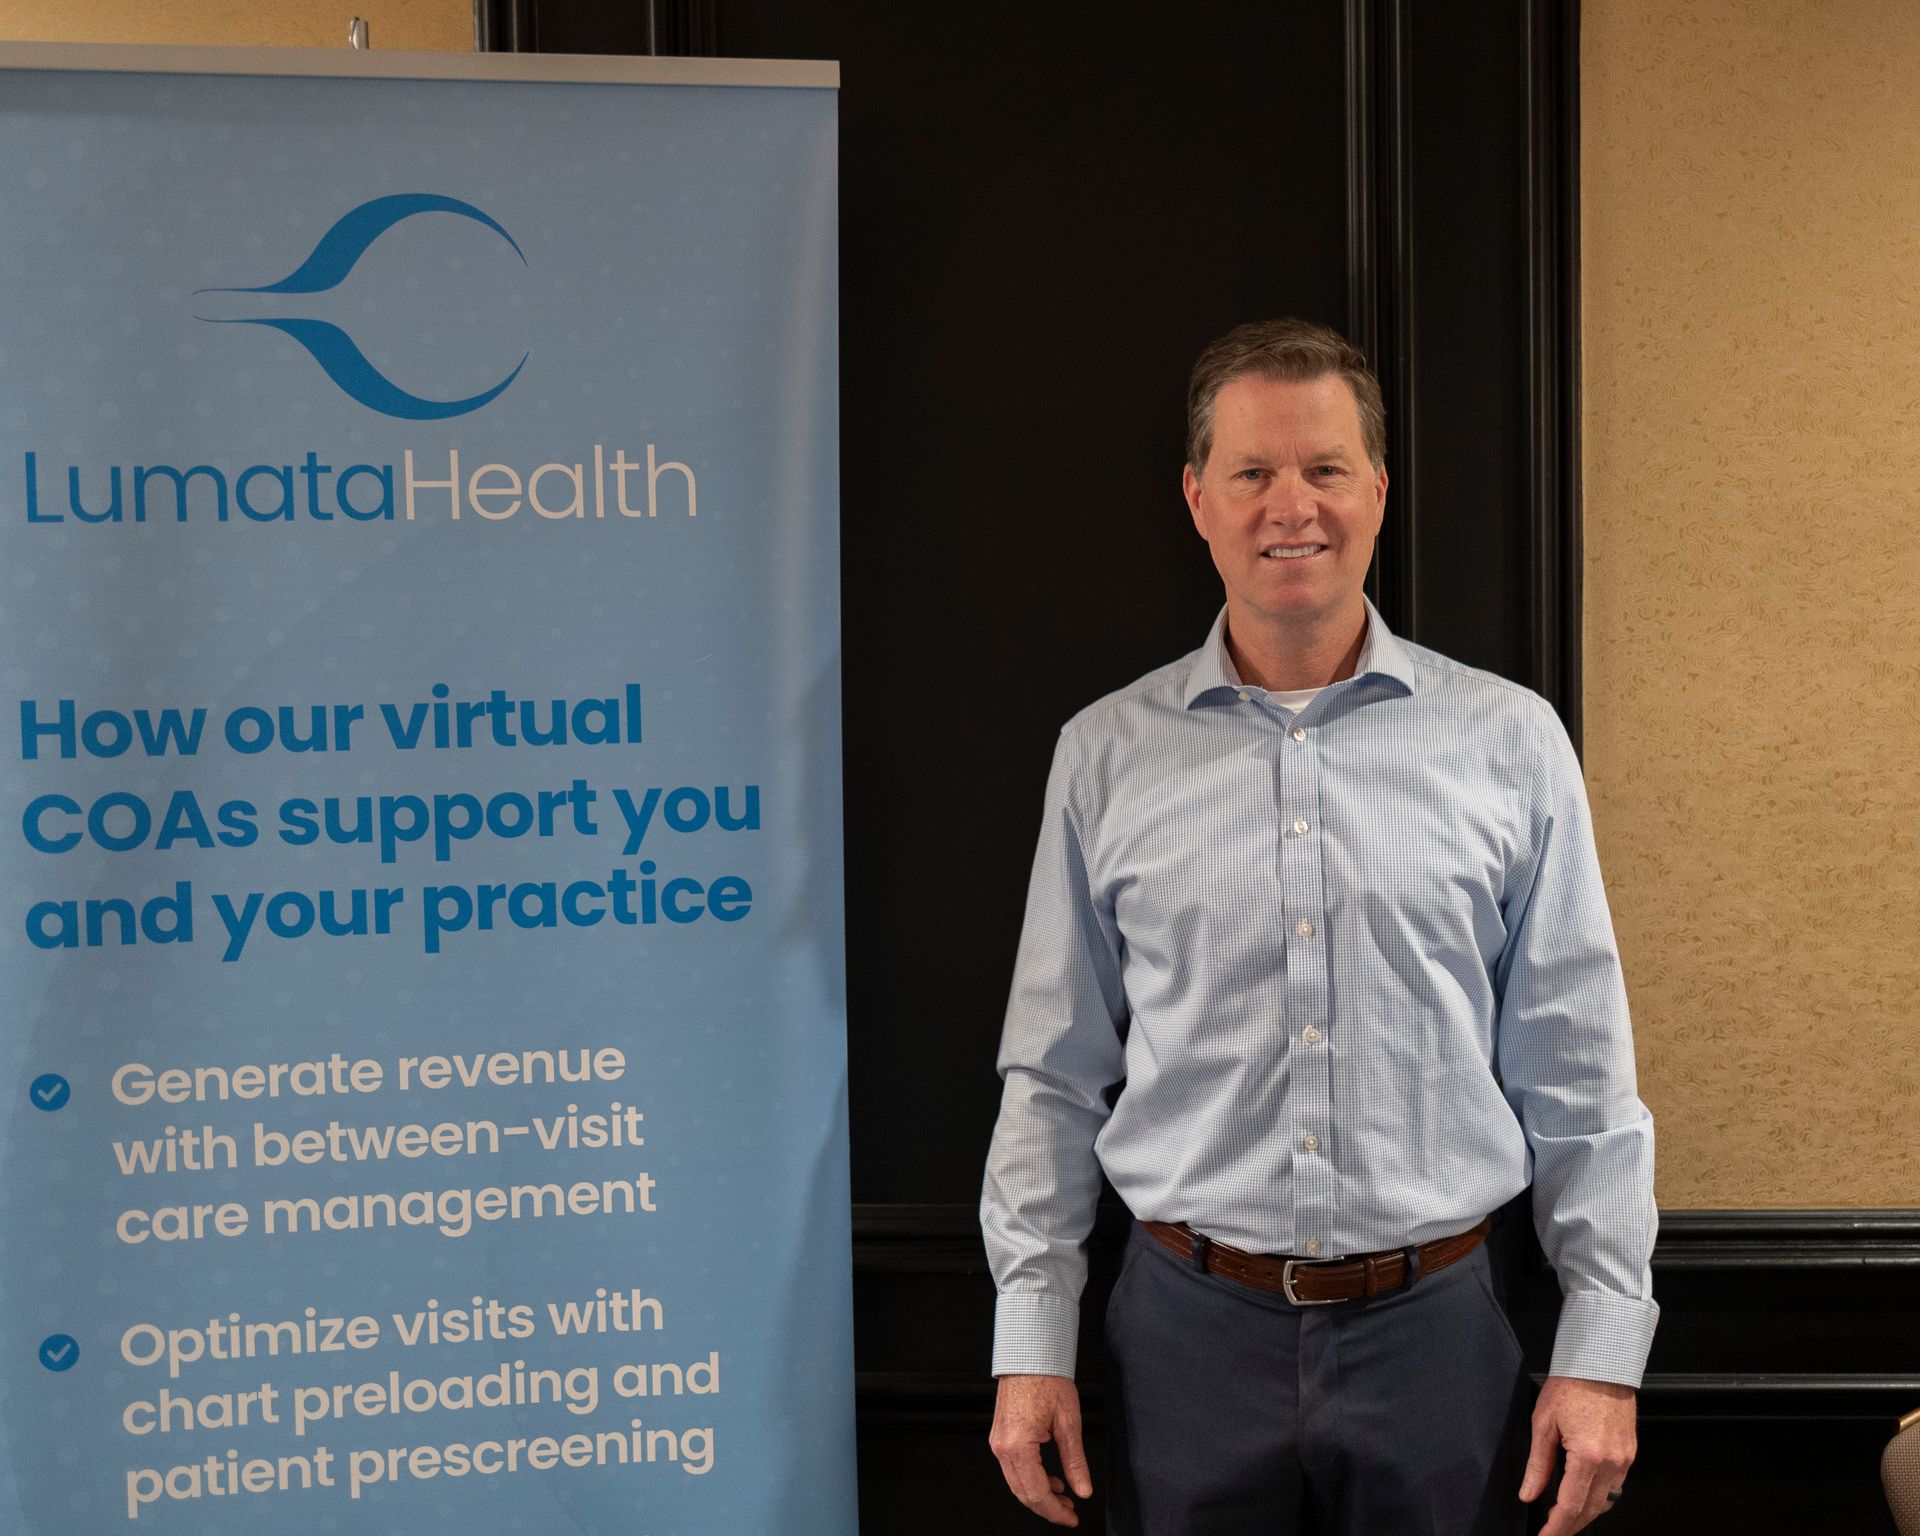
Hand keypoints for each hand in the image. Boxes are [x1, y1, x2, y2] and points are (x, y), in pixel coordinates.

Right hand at [989, 1373, 1093, 1525]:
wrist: (1029, 1355)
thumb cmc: (1047, 1379)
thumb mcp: (1069, 1423)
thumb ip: (1075, 1462)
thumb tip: (1083, 1490)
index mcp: (1018, 1445)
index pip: (1037, 1493)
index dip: (1055, 1512)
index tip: (1072, 1518)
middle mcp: (1002, 1447)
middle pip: (1023, 1493)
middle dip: (1047, 1508)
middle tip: (1070, 1512)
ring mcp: (998, 1442)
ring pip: (1016, 1483)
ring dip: (1039, 1495)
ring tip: (1063, 1496)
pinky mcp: (999, 1436)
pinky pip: (1013, 1468)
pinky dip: (1030, 1479)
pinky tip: (1049, 1479)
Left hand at [1520, 1375, 1636, 1535]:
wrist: (1602, 1364)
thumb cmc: (1571, 1386)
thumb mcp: (1543, 1423)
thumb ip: (1538, 1464)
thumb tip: (1528, 1494)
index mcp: (1588, 1456)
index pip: (1570, 1506)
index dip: (1556, 1528)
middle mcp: (1612, 1463)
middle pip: (1590, 1510)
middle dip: (1569, 1526)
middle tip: (1551, 1533)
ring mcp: (1624, 1460)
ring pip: (1606, 1503)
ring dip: (1584, 1515)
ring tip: (1563, 1519)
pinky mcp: (1630, 1454)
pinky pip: (1616, 1488)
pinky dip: (1599, 1499)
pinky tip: (1583, 1498)